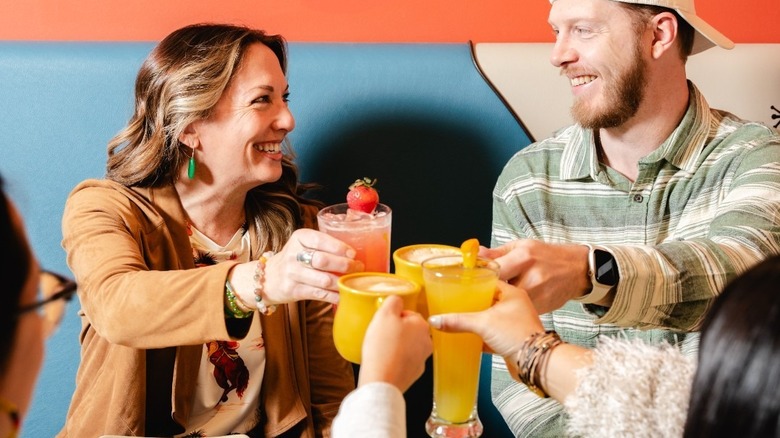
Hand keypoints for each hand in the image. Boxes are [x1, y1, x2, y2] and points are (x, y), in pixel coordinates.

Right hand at [230, 228, 363, 305]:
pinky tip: (343, 295)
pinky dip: (334, 296)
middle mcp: (293, 254)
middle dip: (344, 265)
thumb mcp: (303, 244)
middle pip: (323, 260)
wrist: (267, 278)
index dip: (339, 247)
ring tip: (353, 281)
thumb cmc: (294, 259)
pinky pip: (319, 294)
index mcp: (299, 237)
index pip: (320, 239)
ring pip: (323, 280)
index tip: (353, 253)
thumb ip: (323, 245)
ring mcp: (292, 273)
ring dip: (342, 282)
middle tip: (358, 267)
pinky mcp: (293, 290)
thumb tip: (354, 252)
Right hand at [358, 295, 431, 391]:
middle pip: (409, 330)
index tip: (384, 324)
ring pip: (407, 346)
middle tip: (381, 336)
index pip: (408, 314)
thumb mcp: (384, 314)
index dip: (393, 317)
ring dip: (396, 346)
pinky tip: (385, 362)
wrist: (381, 381)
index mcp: (421, 325)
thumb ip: (393, 301)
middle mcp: (426, 342)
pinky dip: (395, 360)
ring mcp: (421, 359)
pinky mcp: (414, 374)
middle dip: (395, 332)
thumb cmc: (383, 348)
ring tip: (381, 350)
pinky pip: (404, 361)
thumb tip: (397, 300)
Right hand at [428, 282, 543, 363]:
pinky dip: (480, 335)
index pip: (488, 281)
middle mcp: (513, 306)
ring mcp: (512, 322)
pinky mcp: (510, 338)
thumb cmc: (519, 336)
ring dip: (475, 320)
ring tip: (459, 318)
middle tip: (455, 301)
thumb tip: (437, 320)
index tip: (459, 283)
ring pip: (488, 318)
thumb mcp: (483, 323)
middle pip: (486, 300)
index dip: (473, 282)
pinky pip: (491, 334)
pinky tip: (468, 338)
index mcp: (511, 293)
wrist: (534, 361)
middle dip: (471, 303)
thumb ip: (458, 321)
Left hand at [479, 239, 589, 313]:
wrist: (577, 270)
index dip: (480, 276)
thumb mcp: (522, 246)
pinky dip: (512, 308)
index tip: (470, 279)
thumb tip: (475, 254)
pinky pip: (518, 310)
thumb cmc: (547, 256)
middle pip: (499, 289)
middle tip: (478, 291)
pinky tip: (510, 304)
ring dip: (499, 302)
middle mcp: (531, 276)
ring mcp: (538, 294)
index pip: (494, 269)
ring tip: (496, 297)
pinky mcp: (541, 307)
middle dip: (488, 291)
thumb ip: (497, 253)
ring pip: (508, 303)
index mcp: (524, 257)